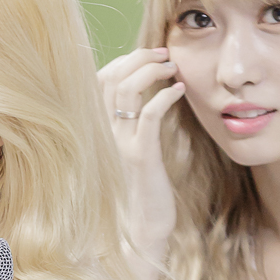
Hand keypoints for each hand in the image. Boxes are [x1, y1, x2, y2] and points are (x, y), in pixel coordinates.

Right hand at [98, 49, 184, 262]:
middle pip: (111, 77)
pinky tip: (180, 91)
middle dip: (139, 57)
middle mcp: (104, 132)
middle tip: (165, 53)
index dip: (122, 60)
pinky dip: (165, 96)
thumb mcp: (132, 149)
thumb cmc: (141, 187)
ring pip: (127, 90)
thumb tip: (145, 94)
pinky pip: (150, 115)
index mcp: (99, 128)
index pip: (100, 79)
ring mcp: (120, 143)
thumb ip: (132, 123)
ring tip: (173, 67)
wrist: (141, 226)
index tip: (148, 55)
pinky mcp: (141, 155)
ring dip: (153, 70)